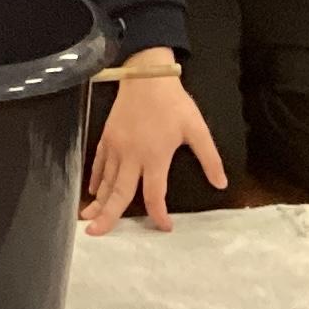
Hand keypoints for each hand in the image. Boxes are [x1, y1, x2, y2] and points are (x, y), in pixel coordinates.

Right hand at [83, 54, 225, 234]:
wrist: (146, 75)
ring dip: (98, 202)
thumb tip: (221, 184)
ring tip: (88, 219)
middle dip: (107, 216)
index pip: (153, 195)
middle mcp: (131, 157)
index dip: (158, 215)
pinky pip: (99, 164)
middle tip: (96, 234)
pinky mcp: (107, 137)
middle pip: (118, 193)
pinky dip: (96, 179)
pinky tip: (93, 190)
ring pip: (105, 181)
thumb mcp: (196, 129)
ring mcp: (116, 147)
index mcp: (154, 157)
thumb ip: (209, 158)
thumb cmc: (173, 102)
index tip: (164, 227)